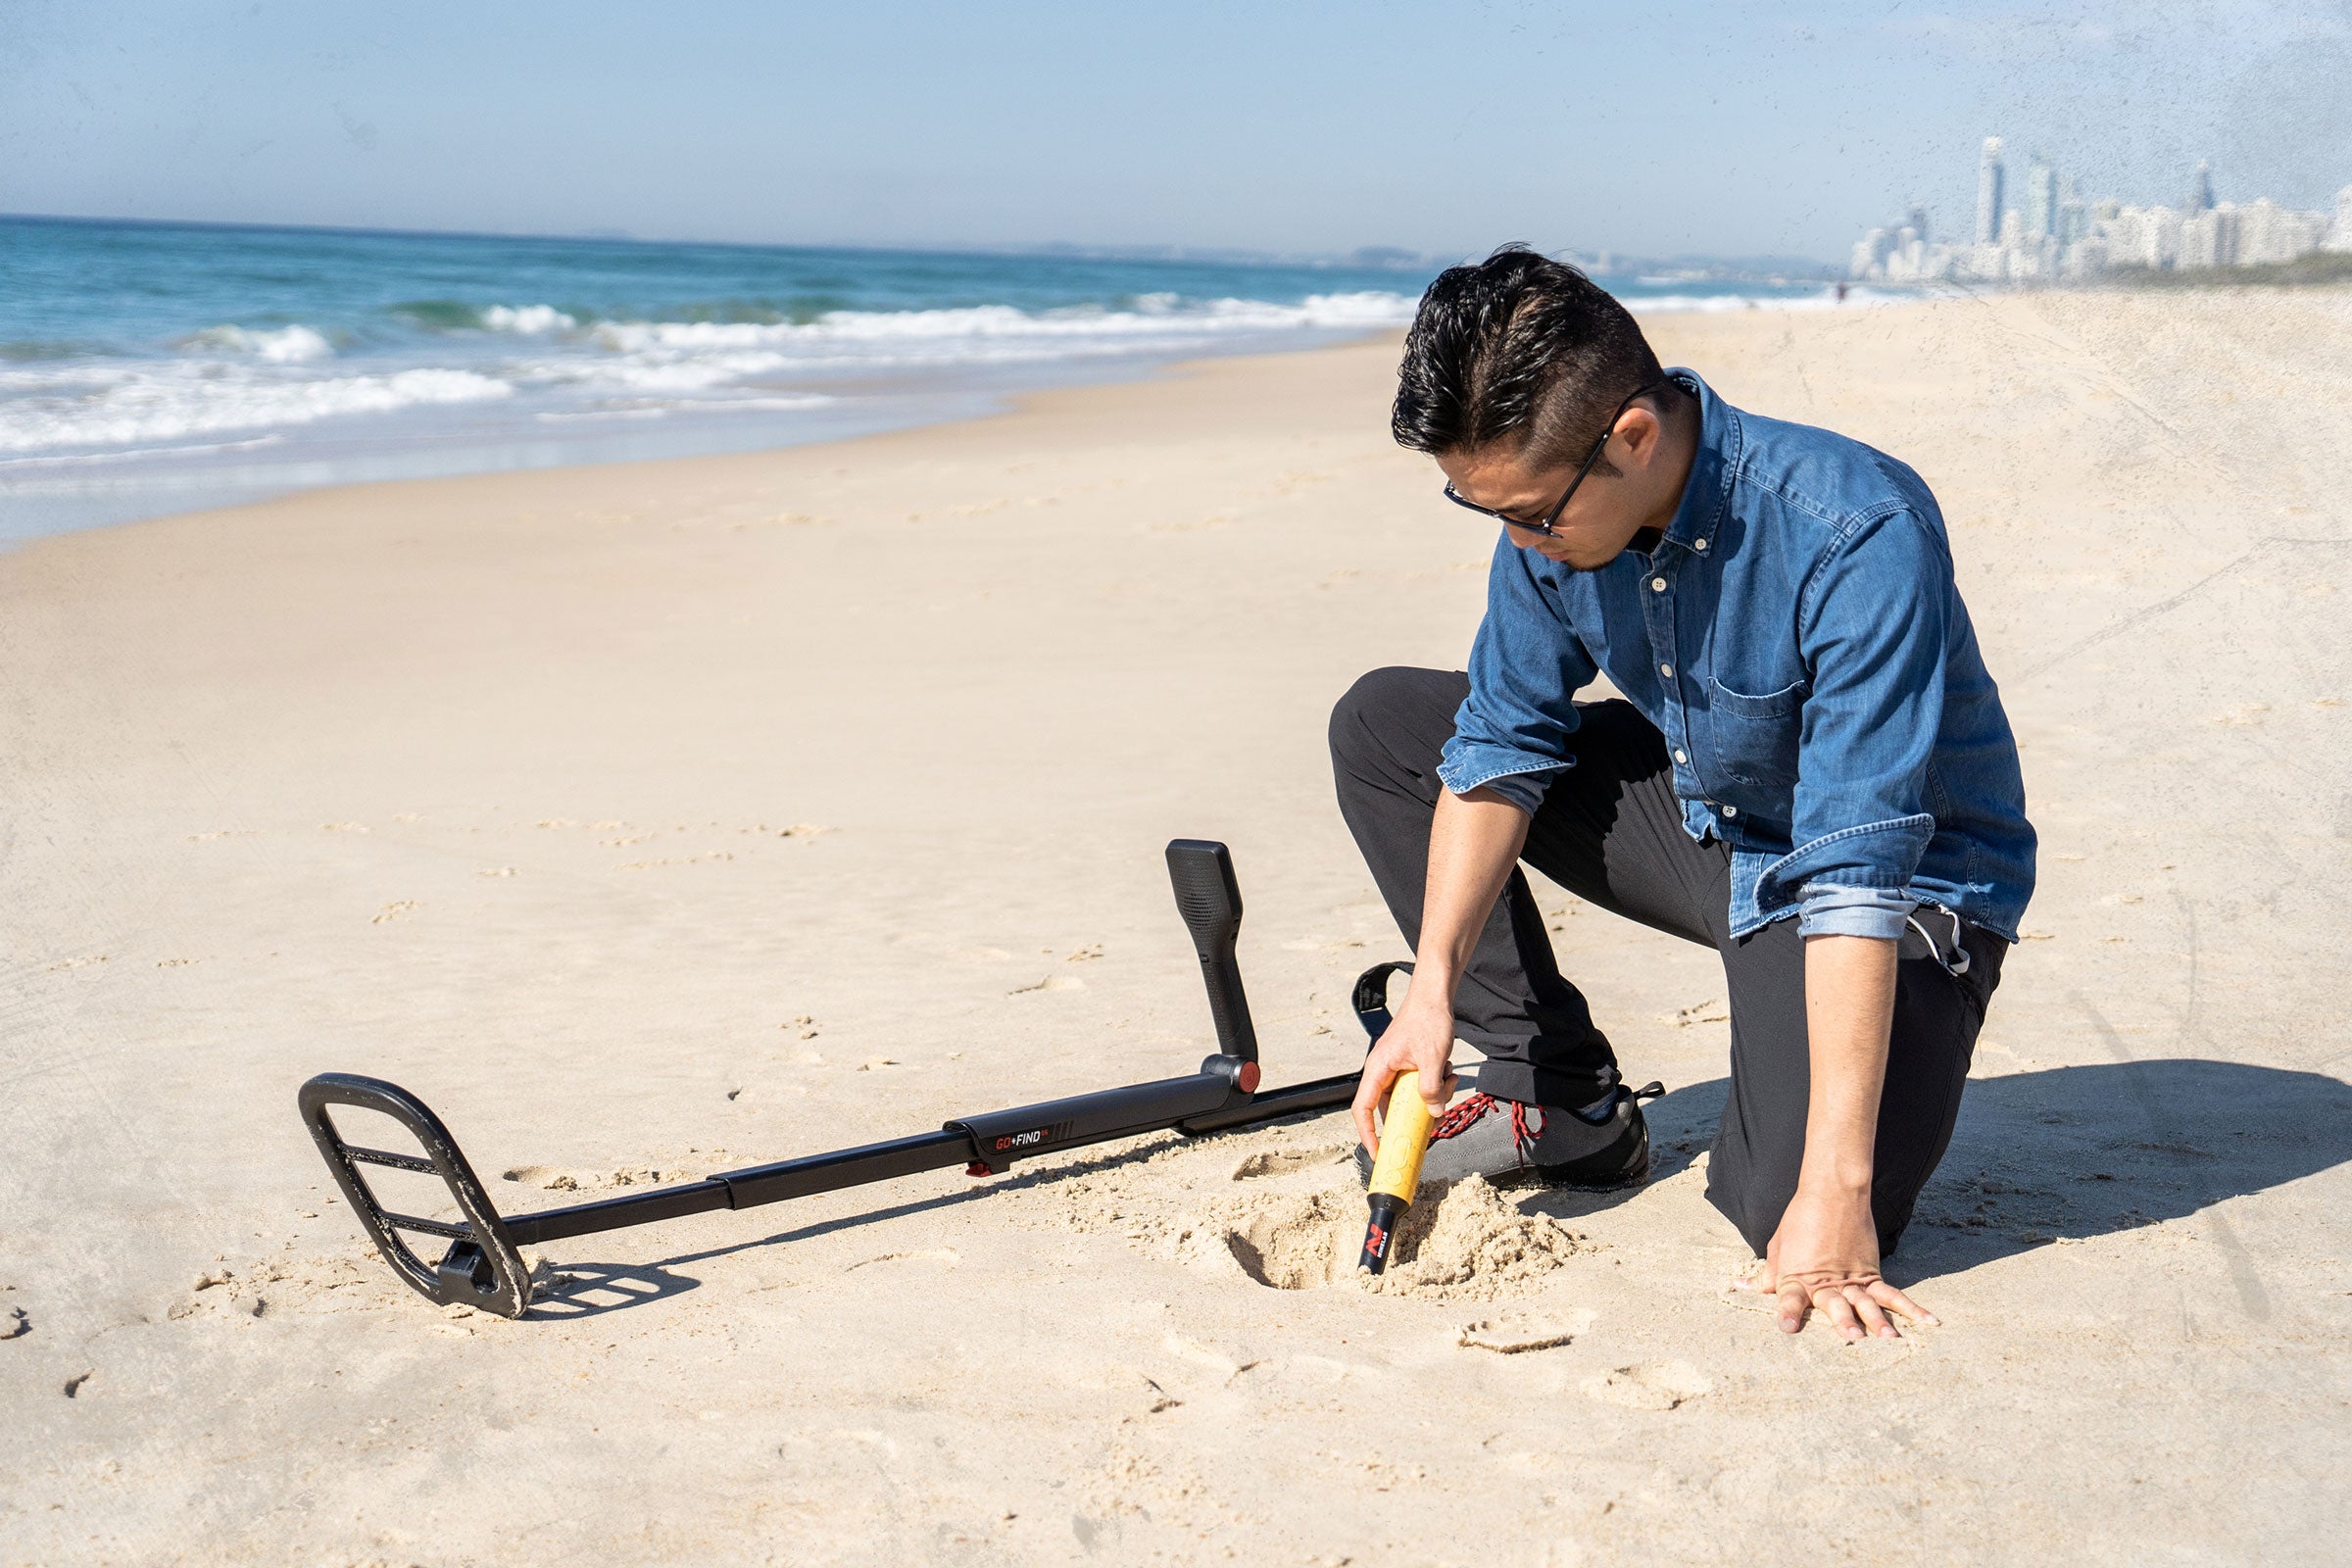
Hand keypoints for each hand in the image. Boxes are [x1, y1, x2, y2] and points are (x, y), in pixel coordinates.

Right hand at [1349, 993, 1457, 1158]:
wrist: (1434, 995)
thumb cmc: (1427, 1019)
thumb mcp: (1433, 1058)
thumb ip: (1432, 1089)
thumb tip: (1435, 1114)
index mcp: (1378, 1069)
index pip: (1363, 1109)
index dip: (1367, 1134)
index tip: (1378, 1152)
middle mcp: (1382, 1071)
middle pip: (1390, 1108)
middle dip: (1414, 1115)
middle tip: (1434, 1119)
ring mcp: (1395, 1068)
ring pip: (1409, 1099)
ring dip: (1431, 1097)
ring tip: (1448, 1079)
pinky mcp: (1408, 1066)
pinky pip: (1418, 1087)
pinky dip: (1435, 1086)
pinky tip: (1448, 1071)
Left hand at [1736, 1184, 1937, 1339]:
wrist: (1832, 1192)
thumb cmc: (1800, 1220)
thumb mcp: (1779, 1247)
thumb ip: (1768, 1275)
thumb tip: (1741, 1288)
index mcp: (1797, 1275)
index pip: (1789, 1298)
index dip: (1788, 1313)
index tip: (1787, 1328)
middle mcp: (1826, 1281)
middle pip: (1834, 1303)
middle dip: (1843, 1320)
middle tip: (1851, 1336)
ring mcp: (1851, 1278)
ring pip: (1866, 1303)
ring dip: (1877, 1321)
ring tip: (1888, 1339)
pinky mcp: (1872, 1273)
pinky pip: (1893, 1294)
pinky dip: (1911, 1309)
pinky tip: (1929, 1321)